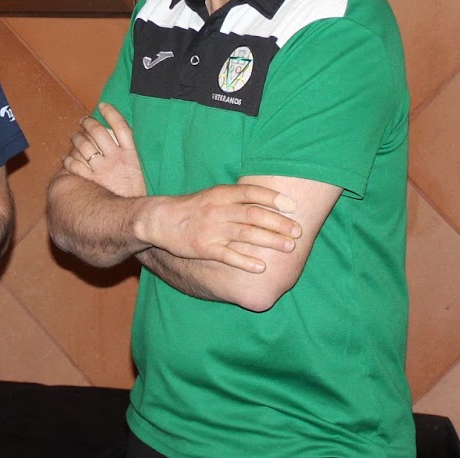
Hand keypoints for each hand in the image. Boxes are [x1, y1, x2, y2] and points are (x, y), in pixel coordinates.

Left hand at [62, 103, 145, 197]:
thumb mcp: (141, 169)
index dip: (111, 112)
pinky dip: (68, 158)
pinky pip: (75, 164)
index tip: (103, 105)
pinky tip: (67, 157)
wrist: (132, 216)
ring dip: (76, 138)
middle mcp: (116, 158)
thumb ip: (131, 153)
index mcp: (131, 154)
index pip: (121, 125)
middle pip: (98, 132)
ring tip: (74, 136)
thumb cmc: (136, 192)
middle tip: (83, 121)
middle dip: (88, 123)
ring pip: (84, 145)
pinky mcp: (91, 181)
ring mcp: (102, 169)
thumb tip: (118, 136)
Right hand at [144, 183, 300, 272]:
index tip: (292, 205)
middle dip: (279, 223)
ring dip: (270, 241)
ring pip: (246, 235)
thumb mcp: (214, 194)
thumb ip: (238, 197)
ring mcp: (212, 229)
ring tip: (289, 247)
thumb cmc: (194, 207)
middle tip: (298, 231)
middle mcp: (219, 210)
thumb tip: (269, 200)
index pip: (251, 192)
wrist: (161, 219)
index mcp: (222, 193)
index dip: (273, 198)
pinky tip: (261, 267)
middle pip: (253, 215)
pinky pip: (229, 256)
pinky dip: (246, 261)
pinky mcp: (204, 248)